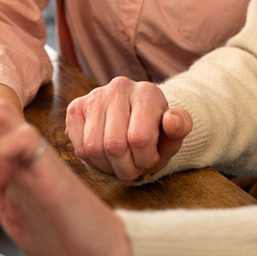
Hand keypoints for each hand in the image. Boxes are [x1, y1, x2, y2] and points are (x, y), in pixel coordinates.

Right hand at [65, 77, 191, 180]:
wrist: (135, 123)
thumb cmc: (156, 134)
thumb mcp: (173, 135)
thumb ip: (180, 128)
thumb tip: (171, 121)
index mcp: (148, 92)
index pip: (139, 137)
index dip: (144, 159)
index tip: (150, 159)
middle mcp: (120, 87)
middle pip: (114, 145)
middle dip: (126, 167)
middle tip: (133, 167)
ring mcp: (95, 96)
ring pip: (93, 148)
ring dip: (108, 167)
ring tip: (119, 162)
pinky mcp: (76, 108)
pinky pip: (78, 147)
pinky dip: (91, 161)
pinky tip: (104, 156)